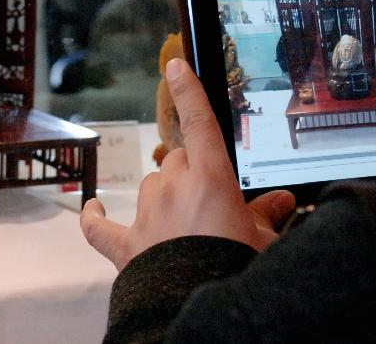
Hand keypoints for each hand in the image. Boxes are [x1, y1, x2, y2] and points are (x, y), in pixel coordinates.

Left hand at [80, 58, 295, 270]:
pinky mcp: (126, 245)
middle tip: (216, 203)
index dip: (188, 91)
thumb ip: (270, 215)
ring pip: (151, 184)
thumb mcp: (265, 242)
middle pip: (177, 160)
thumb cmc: (236, 272)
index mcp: (211, 180)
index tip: (176, 66)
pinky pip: (100, 227)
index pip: (198, 122)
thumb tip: (284, 202)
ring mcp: (146, 215)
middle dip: (194, 173)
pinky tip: (90, 211)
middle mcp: (174, 188)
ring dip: (164, 194)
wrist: (199, 309)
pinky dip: (95, 219)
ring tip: (186, 223)